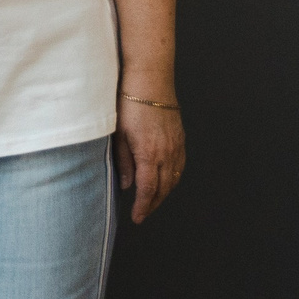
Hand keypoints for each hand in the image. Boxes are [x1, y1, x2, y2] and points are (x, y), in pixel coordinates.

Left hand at [115, 92, 185, 222]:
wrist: (150, 81)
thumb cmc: (128, 103)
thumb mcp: (118, 133)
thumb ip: (124, 161)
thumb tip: (128, 185)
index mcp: (149, 154)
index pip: (148, 189)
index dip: (143, 206)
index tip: (137, 217)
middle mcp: (167, 154)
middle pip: (163, 188)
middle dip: (153, 204)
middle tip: (143, 213)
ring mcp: (176, 147)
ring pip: (174, 179)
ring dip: (164, 193)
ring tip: (152, 200)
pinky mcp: (180, 139)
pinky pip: (180, 166)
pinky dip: (173, 178)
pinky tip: (166, 180)